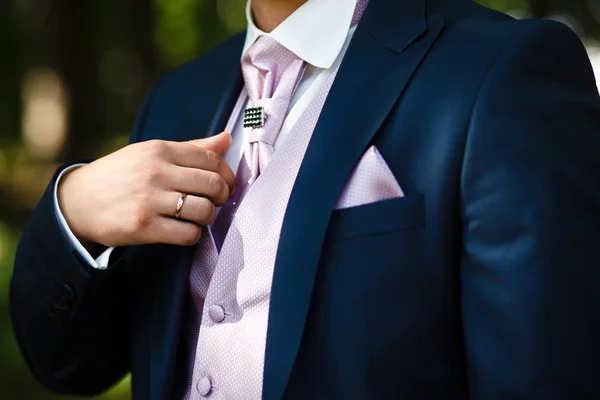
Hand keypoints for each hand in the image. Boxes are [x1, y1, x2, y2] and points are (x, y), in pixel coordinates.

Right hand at [57, 132, 234, 250]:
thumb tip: (227, 139)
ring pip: (204, 210)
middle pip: (213, 184)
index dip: (227, 174)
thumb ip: (191, 148)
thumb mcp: (151, 153)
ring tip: (198, 217)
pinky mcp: (143, 226)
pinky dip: (193, 235)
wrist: (78, 201)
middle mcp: (155, 172)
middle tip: (216, 202)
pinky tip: (184, 231)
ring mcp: (149, 199)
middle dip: (222, 196)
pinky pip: (188, 234)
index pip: (210, 158)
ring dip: (208, 217)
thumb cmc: (120, 176)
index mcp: (159, 150)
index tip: (226, 184)